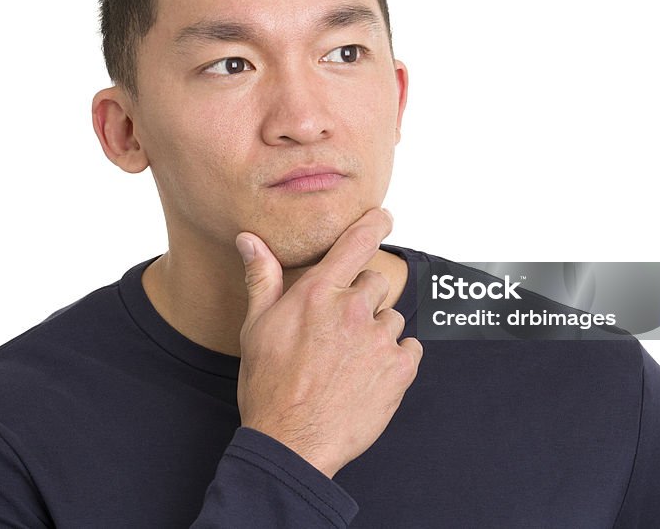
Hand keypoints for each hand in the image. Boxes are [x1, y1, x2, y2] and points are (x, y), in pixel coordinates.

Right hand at [235, 208, 422, 478]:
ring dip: (377, 331)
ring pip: (392, 318)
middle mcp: (353, 309)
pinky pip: (410, 348)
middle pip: (375, 283)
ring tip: (350, 360)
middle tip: (339, 330)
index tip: (383, 216)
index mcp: (319, 293)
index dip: (374, 223)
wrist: (291, 443)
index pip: (356, 242)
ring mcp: (380, 339)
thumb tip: (249, 240)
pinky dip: (396, 358)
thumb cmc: (269, 386)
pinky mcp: (400, 369)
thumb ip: (262, 278)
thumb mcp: (256, 328)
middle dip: (362, 299)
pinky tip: (369, 376)